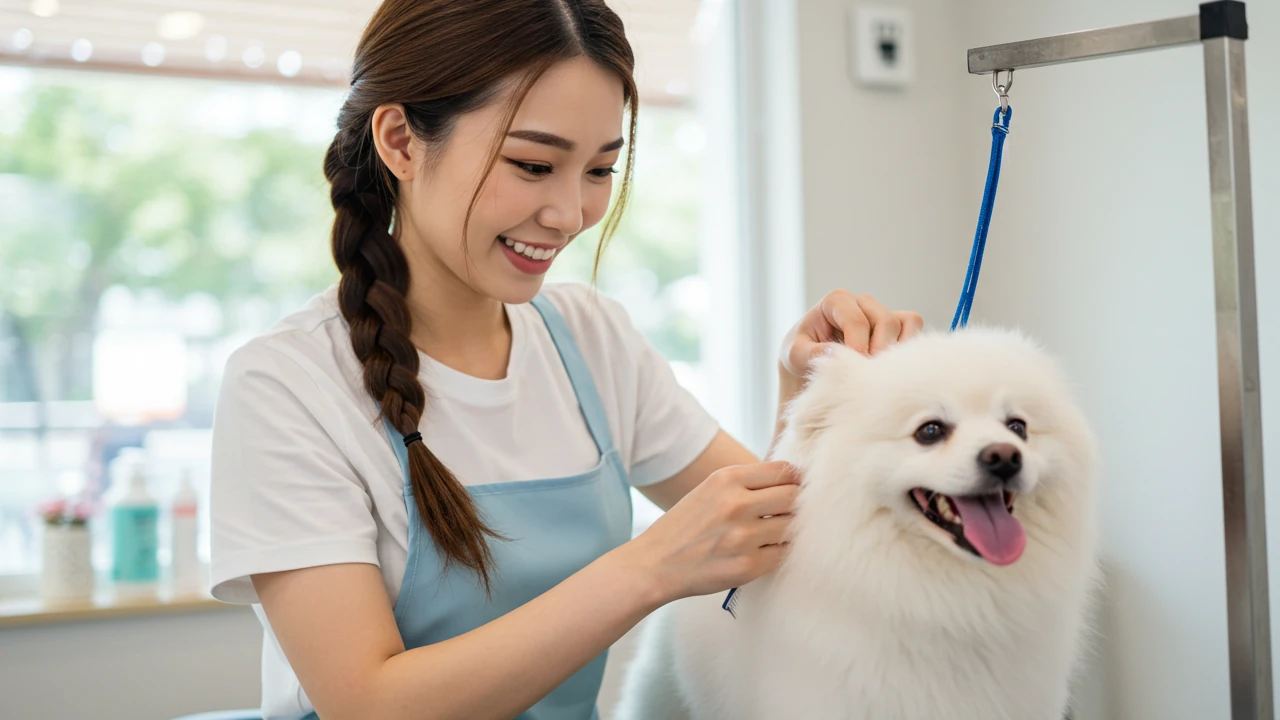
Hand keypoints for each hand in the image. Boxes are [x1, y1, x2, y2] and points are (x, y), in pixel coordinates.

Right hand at [627, 461, 800, 602]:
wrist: (655, 564)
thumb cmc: (684, 527)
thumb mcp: (710, 490)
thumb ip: (746, 484)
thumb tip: (791, 483)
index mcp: (727, 479)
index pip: (784, 470)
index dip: (796, 480)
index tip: (796, 488)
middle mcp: (737, 504)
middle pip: (794, 497)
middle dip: (797, 504)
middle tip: (790, 512)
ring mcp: (743, 536)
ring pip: (792, 527)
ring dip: (789, 530)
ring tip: (775, 533)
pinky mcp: (748, 566)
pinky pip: (783, 554)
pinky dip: (780, 552)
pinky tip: (766, 551)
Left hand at [779, 290, 922, 380]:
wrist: (812, 365)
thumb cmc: (802, 356)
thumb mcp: (794, 357)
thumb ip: (810, 354)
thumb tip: (835, 352)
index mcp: (836, 301)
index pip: (857, 320)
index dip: (857, 347)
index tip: (851, 370)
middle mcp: (861, 302)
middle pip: (885, 321)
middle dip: (878, 352)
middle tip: (866, 376)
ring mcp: (880, 311)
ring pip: (903, 323)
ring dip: (894, 351)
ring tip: (876, 373)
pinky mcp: (896, 324)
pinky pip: (913, 326)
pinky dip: (908, 346)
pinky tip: (890, 367)